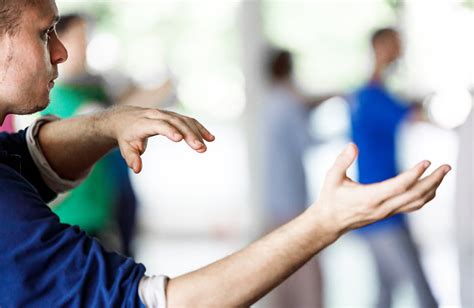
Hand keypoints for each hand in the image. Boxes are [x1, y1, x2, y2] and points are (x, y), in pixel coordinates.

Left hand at [101, 106, 214, 172]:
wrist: (125, 118)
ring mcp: (167, 114)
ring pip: (184, 120)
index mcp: (144, 123)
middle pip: (176, 122)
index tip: (180, 139)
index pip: (159, 125)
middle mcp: (157, 115)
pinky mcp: (174, 116)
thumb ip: (131, 158)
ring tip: (207, 145)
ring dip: (197, 132)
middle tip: (200, 148)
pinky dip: (199, 128)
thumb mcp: (126, 148)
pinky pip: (188, 120)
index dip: (169, 131)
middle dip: (189, 134)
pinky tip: (210, 138)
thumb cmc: (127, 136)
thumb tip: (137, 169)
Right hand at [311, 143, 450, 234]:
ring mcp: (387, 212)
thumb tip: (352, 145)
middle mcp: (382, 207)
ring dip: (432, 188)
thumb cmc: (331, 198)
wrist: (330, 222)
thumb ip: (342, 161)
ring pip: (416, 202)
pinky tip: (431, 187)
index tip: (427, 162)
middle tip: (445, 166)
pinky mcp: (388, 213)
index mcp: (369, 197)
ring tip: (442, 173)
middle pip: (414, 195)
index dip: (414, 174)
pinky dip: (425, 196)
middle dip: (433, 180)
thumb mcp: (331, 177)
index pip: (398, 186)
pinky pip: (412, 206)